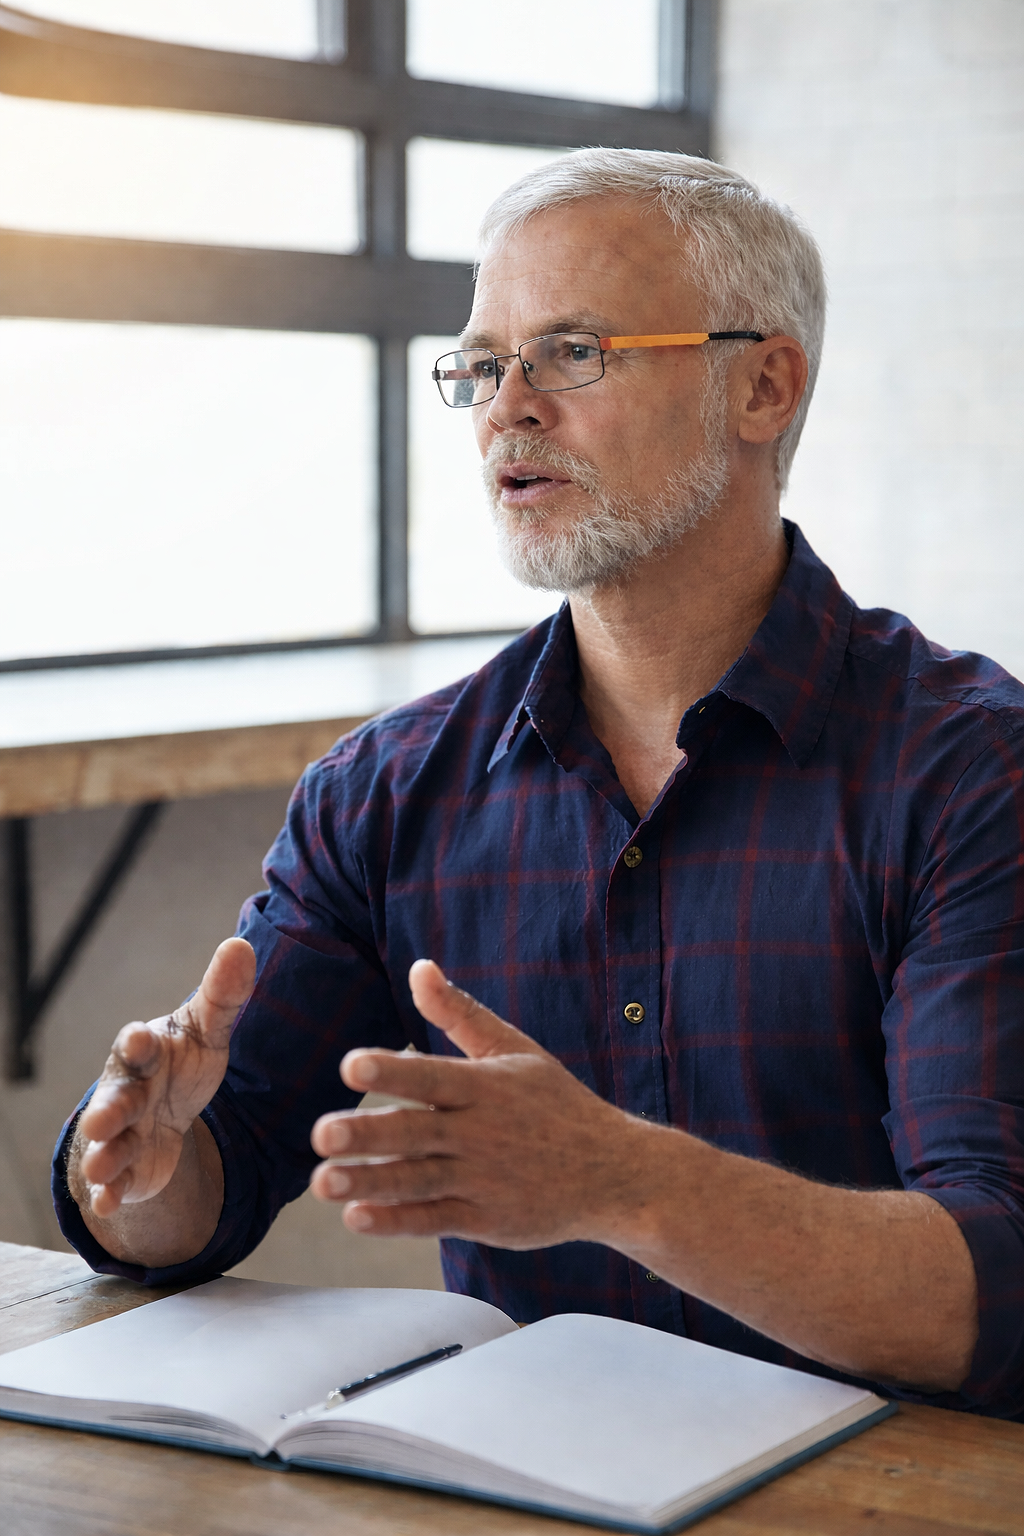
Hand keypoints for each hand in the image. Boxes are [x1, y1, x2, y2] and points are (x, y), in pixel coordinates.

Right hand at [74, 938, 254, 1218]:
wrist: (167, 1112)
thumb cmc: (183, 1063)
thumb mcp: (208, 1031)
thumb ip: (224, 995)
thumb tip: (240, 945)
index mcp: (147, 1053)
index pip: (138, 1045)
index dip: (138, 1042)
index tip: (140, 1037)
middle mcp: (127, 1092)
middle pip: (116, 1099)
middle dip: (109, 1109)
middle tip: (102, 1119)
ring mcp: (123, 1133)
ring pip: (110, 1144)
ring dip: (105, 1154)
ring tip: (102, 1164)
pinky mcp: (127, 1170)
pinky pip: (113, 1183)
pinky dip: (109, 1192)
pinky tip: (107, 1201)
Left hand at [308, 959, 642, 1247]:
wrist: (614, 1173)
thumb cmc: (557, 1104)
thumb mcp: (514, 1050)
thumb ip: (460, 1014)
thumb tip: (418, 967)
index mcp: (486, 1087)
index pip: (432, 1076)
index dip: (392, 1071)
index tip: (351, 1065)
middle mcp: (481, 1133)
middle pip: (417, 1133)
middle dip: (368, 1134)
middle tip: (321, 1133)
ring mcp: (483, 1179)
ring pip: (418, 1181)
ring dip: (369, 1183)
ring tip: (322, 1182)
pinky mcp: (486, 1219)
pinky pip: (434, 1220)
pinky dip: (397, 1221)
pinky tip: (357, 1218)